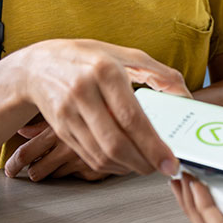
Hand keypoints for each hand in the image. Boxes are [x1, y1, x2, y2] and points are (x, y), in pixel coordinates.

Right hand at [12, 39, 191, 177]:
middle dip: (143, 162)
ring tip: (146, 164)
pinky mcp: (61, 129)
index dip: (153, 144)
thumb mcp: (121, 54)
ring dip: (128, 167)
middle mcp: (84, 92)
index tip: (170, 161)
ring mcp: (69, 113)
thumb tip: (184, 94)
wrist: (38, 66)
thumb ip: (156, 71)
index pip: (132, 117)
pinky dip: (111, 165)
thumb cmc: (85, 58)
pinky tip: (124, 160)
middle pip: (115, 142)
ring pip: (102, 155)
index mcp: (104, 70)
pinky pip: (89, 156)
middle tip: (161, 168)